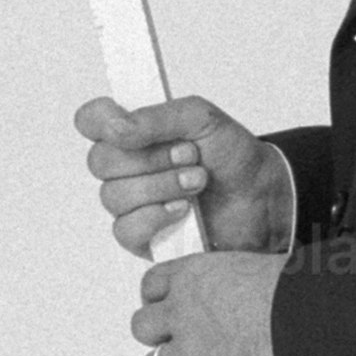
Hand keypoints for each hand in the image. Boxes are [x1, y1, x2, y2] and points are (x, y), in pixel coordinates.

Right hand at [76, 92, 292, 256]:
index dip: (100, 121)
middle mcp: (126, 169)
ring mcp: (132, 204)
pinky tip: (183, 211)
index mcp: (134, 133)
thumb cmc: (231, 156)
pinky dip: (155, 217)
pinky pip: (126, 230)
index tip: (124, 123)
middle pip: (100, 162)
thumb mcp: (201, 119)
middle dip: (149, 158)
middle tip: (190, 154)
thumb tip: (116, 128)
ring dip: (160, 186)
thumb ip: (156, 117)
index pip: (91, 122)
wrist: (264, 197)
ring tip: (198, 181)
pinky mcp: (143, 238)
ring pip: (113, 197)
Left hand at [131, 247, 282, 355]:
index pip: (153, 284)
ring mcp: (193, 350)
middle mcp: (184, 311)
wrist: (307, 315)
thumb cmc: (292, 288)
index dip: (157, 298)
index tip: (164, 304)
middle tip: (172, 341)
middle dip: (156, 336)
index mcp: (194, 275)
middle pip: (143, 327)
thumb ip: (235, 284)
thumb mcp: (254, 267)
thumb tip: (246, 294)